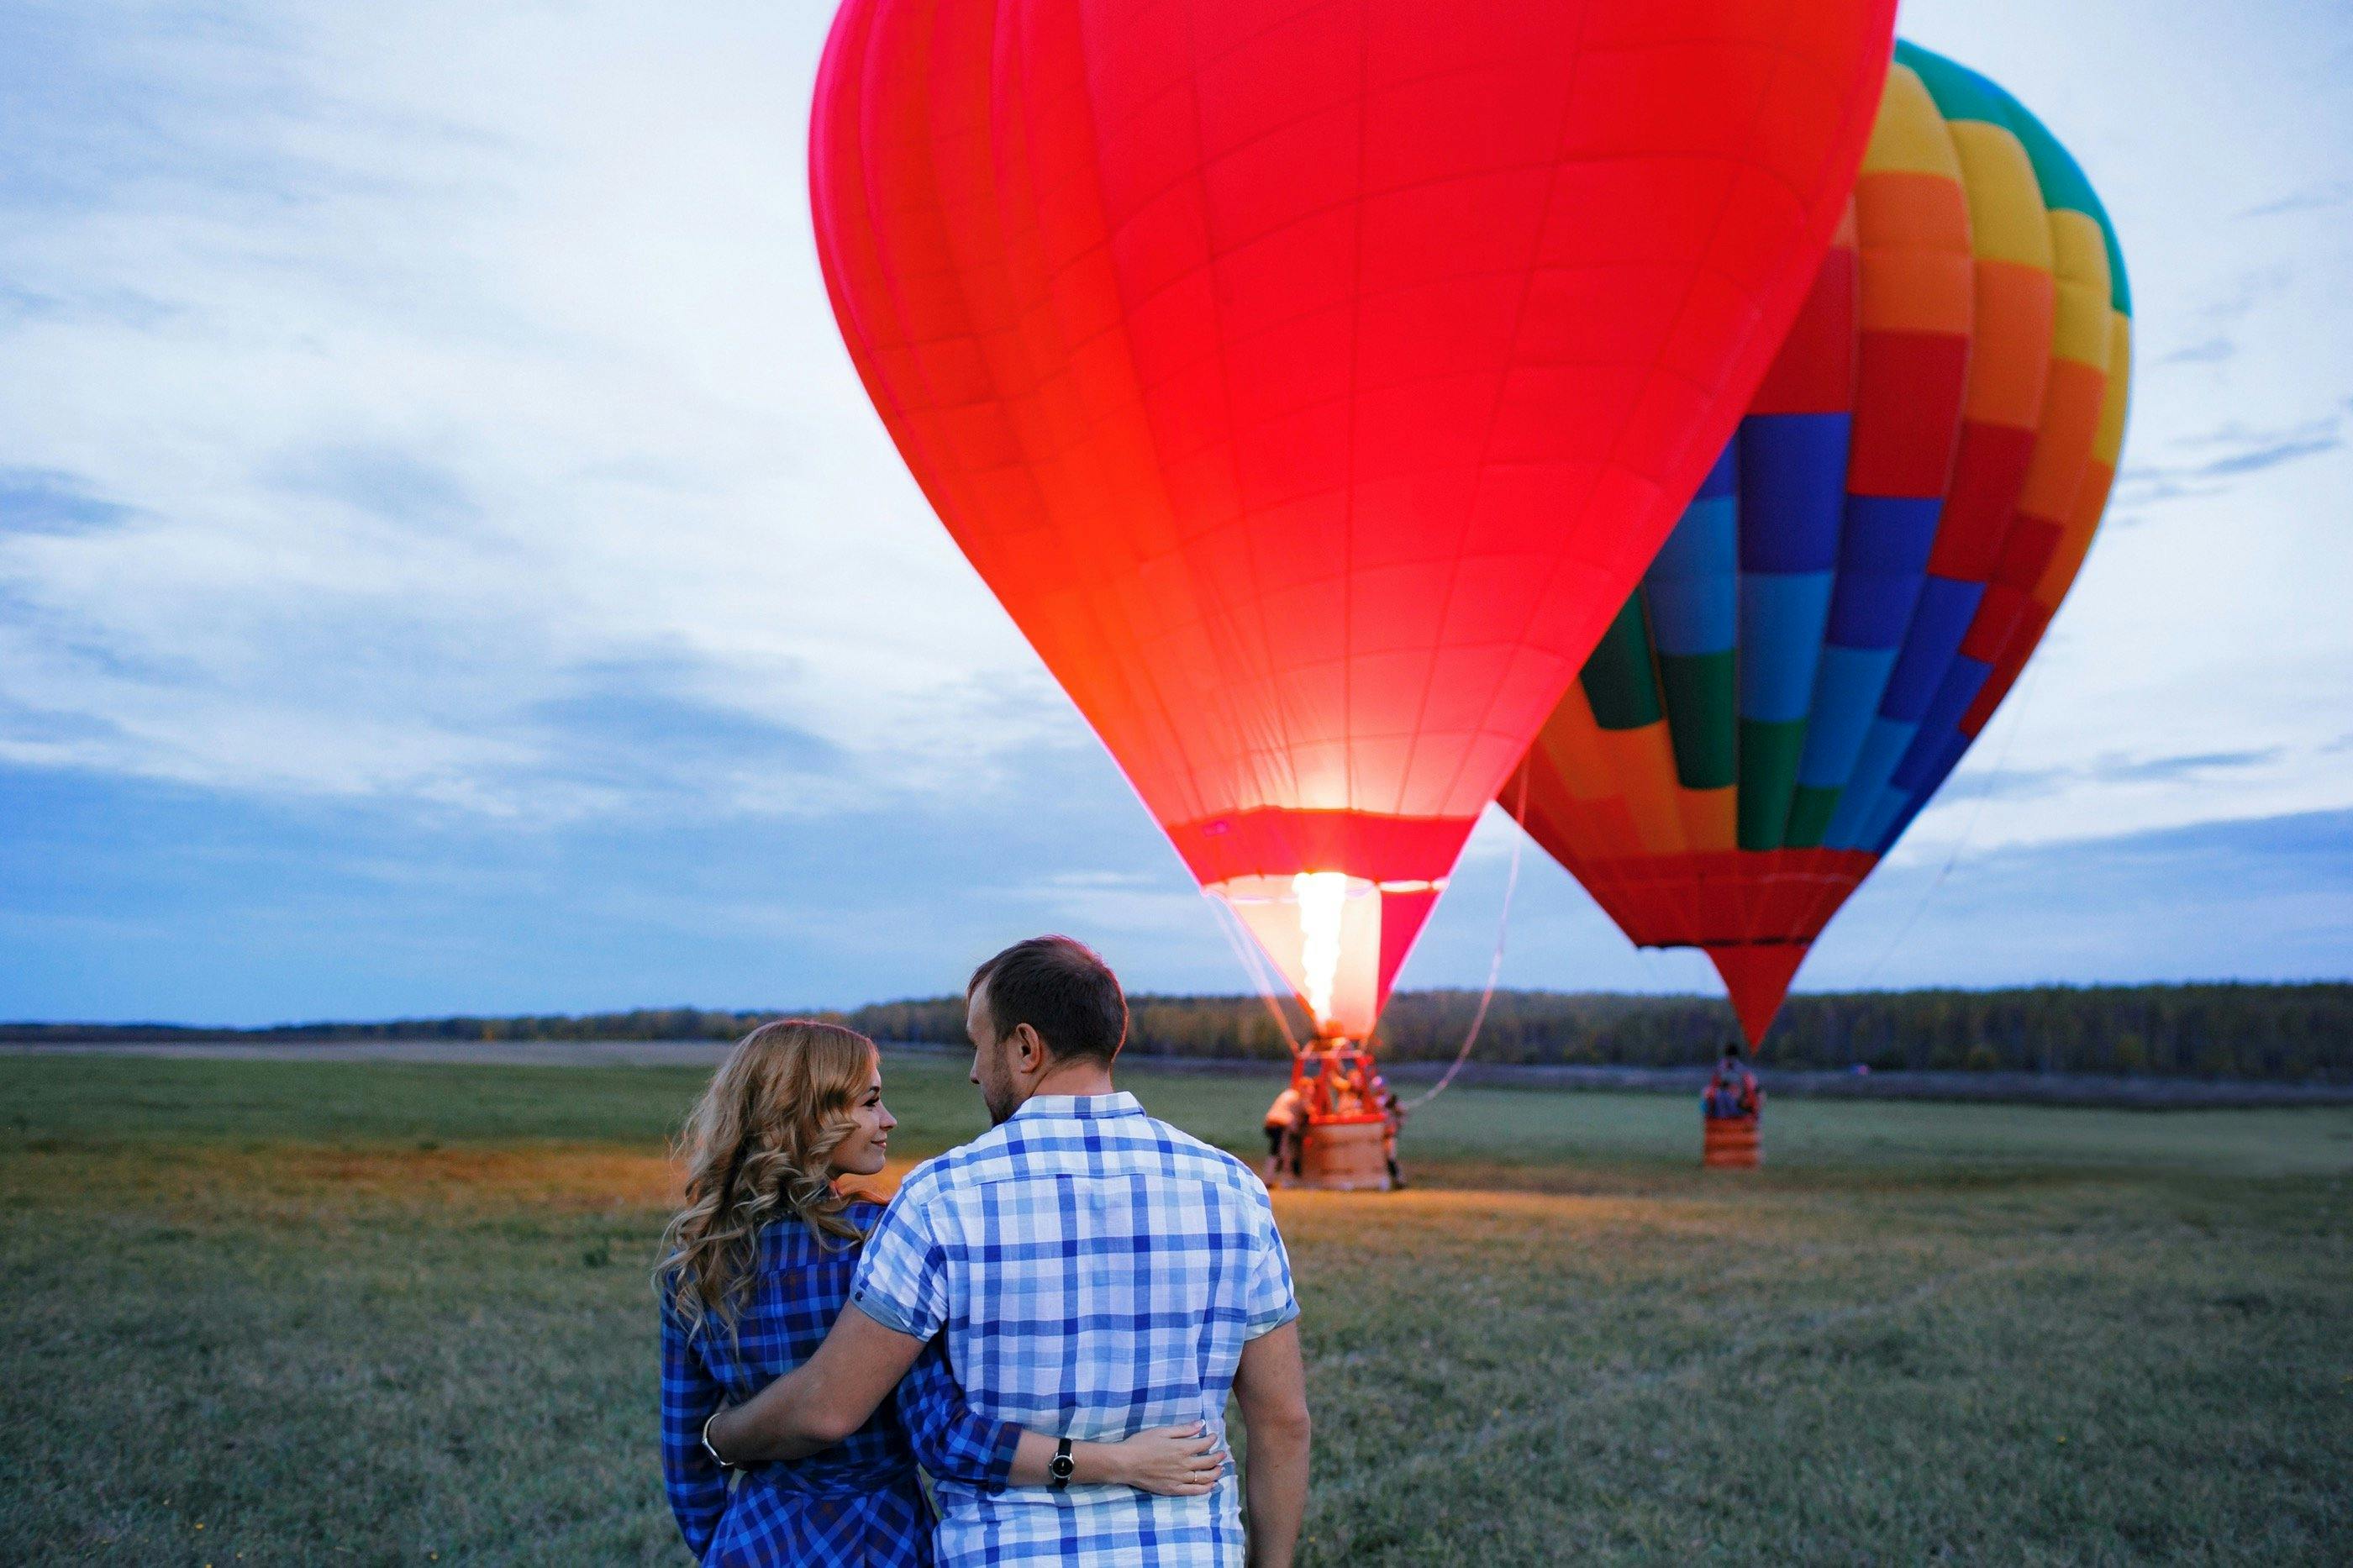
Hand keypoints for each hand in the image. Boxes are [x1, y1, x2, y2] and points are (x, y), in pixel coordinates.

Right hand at [1103, 1423, 1226, 1495]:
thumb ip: (1183, 1430)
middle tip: (1223, 1454)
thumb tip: (1201, 1424)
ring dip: (1215, 1473)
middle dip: (1218, 1457)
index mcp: (1182, 1448)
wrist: (1126, 1463)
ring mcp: (1180, 1479)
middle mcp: (1184, 1465)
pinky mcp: (1173, 1489)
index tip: (1214, 1436)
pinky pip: (1194, 1491)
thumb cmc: (1141, 1443)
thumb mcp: (1162, 1431)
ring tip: (1220, 1469)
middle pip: (1208, 1462)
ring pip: (1204, 1478)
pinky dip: (1205, 1489)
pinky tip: (1211, 1486)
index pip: (1204, 1444)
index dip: (1212, 1439)